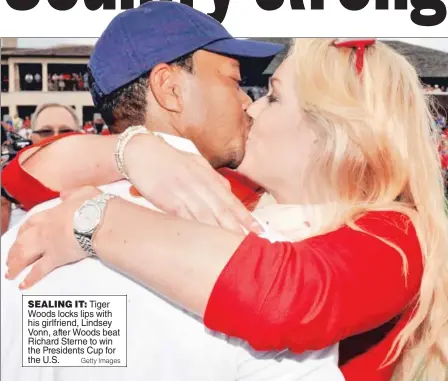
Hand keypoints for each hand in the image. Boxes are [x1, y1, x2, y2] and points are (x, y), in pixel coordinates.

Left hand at [5, 186, 101, 288]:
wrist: (98, 220)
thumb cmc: (93, 206)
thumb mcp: (83, 193)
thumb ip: (72, 194)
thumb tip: (65, 195)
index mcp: (50, 214)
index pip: (30, 223)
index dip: (23, 231)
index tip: (21, 236)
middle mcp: (43, 230)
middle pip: (22, 241)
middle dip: (14, 251)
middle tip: (10, 259)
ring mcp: (47, 244)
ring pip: (24, 255)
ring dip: (15, 265)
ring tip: (10, 273)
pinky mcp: (55, 258)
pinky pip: (39, 270)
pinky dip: (30, 278)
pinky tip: (24, 284)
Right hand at [125, 134, 262, 233]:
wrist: (141, 152)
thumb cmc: (169, 159)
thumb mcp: (196, 163)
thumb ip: (213, 178)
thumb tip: (227, 190)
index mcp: (208, 176)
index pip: (231, 200)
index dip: (245, 216)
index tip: (259, 230)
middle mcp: (200, 184)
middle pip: (223, 210)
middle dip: (239, 228)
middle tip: (253, 242)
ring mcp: (185, 192)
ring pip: (208, 215)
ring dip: (222, 231)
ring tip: (235, 245)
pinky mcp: (169, 200)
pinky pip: (186, 217)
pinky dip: (198, 229)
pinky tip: (207, 240)